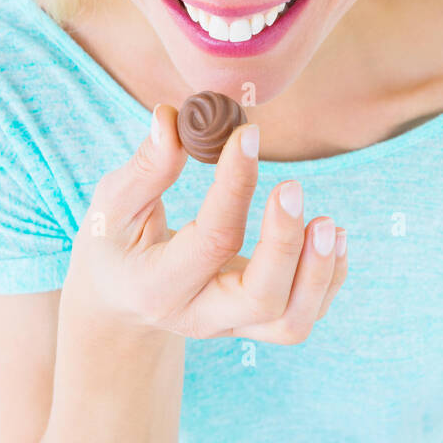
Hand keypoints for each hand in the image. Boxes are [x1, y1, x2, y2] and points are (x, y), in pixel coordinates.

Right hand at [64, 102, 347, 343]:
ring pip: (292, 322)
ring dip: (319, 273)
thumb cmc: (114, 244)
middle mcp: (199, 316)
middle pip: (262, 299)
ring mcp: (231, 326)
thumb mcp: (111, 206)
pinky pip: (303, 314)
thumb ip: (144, 167)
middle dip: (287, 243)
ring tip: (327, 223)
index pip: (212, 240)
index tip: (248, 135)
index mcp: (158, 286)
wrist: (119, 302)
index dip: (236, 185)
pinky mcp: (254, 322)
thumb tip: (170, 116)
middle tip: (292, 187)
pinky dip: (328, 279)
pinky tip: (331, 237)